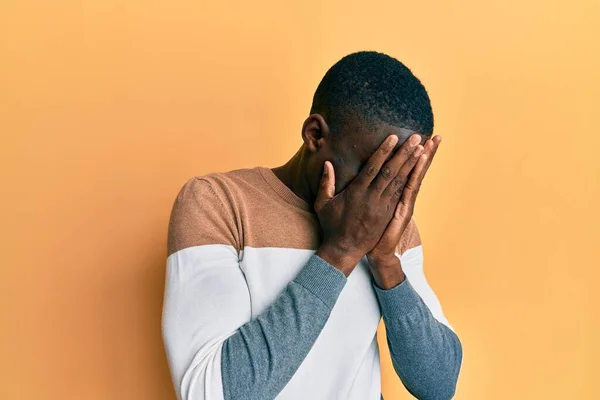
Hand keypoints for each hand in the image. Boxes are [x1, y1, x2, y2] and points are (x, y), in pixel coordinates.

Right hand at [314, 134, 423, 275]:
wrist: (344, 250)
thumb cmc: (332, 225)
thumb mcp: (323, 204)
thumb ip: (326, 182)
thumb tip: (328, 163)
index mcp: (356, 192)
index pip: (372, 167)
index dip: (384, 151)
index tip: (393, 138)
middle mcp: (372, 198)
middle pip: (391, 171)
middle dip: (404, 153)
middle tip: (415, 138)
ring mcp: (382, 206)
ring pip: (399, 181)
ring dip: (411, 164)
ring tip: (421, 149)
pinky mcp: (387, 214)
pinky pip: (400, 194)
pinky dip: (409, 180)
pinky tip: (416, 170)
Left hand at [366, 135, 441, 288]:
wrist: (378, 252)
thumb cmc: (371, 232)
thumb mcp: (367, 209)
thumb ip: (367, 192)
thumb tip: (363, 178)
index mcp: (395, 193)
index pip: (406, 170)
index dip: (413, 155)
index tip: (421, 139)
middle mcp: (404, 195)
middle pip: (416, 169)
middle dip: (425, 152)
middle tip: (436, 135)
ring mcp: (405, 201)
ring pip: (416, 175)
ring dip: (424, 158)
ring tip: (432, 142)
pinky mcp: (403, 208)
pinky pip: (410, 187)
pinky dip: (416, 173)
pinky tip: (420, 160)